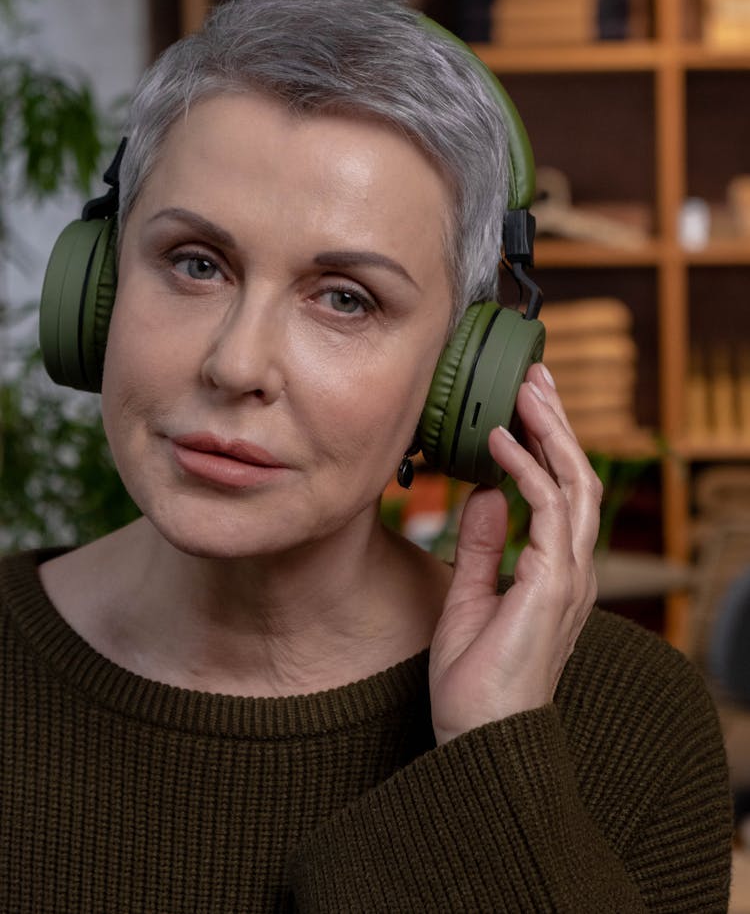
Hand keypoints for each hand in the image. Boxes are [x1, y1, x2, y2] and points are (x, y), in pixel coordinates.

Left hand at [428, 362, 601, 745]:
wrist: (481, 743)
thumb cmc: (476, 684)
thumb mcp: (471, 597)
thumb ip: (484, 546)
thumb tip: (486, 495)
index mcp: (556, 572)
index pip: (562, 492)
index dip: (548, 444)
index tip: (524, 404)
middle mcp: (572, 569)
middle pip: (578, 476)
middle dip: (558, 422)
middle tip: (535, 376)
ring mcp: (568, 576)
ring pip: (575, 483)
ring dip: (551, 430)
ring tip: (525, 389)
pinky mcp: (552, 583)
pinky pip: (547, 510)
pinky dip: (527, 468)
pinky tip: (500, 441)